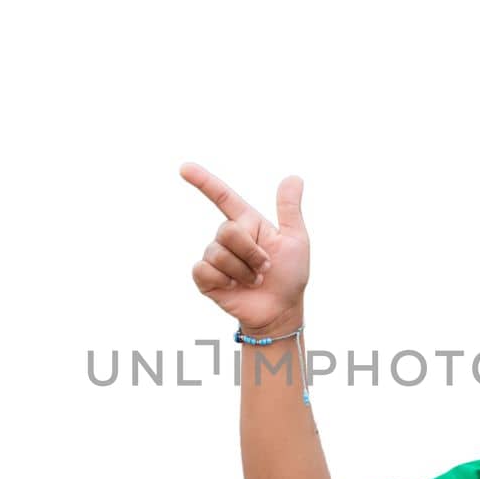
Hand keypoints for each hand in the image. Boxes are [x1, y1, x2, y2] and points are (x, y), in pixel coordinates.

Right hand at [180, 162, 309, 331]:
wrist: (280, 310)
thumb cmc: (290, 275)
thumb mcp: (295, 240)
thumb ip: (289, 210)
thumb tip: (293, 177)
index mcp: (248, 223)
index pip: (222, 197)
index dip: (203, 181)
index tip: (184, 168)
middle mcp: (228, 236)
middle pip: (228, 230)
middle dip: (251, 252)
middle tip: (265, 267)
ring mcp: (215, 257)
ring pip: (219, 253)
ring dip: (243, 271)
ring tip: (254, 280)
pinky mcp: (205, 277)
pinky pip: (205, 270)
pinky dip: (225, 280)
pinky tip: (234, 287)